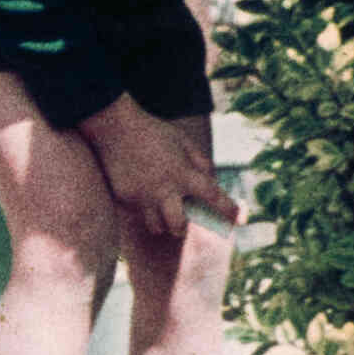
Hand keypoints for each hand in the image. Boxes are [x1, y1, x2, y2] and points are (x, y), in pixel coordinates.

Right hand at [78, 98, 238, 240]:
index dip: (228, 209)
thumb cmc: (152, 131)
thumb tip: (210, 180)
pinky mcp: (124, 198)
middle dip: (182, 227)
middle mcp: (164, 190)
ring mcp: (142, 197)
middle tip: (182, 219)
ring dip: (161, 222)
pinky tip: (140, 192)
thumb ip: (199, 161)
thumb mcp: (182, 140)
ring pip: (155, 226)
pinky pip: (137, 213)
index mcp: (182, 173)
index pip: (212, 196)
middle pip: (178, 226)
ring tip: (160, 209)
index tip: (238, 220)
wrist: (114, 127)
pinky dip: (143, 208)